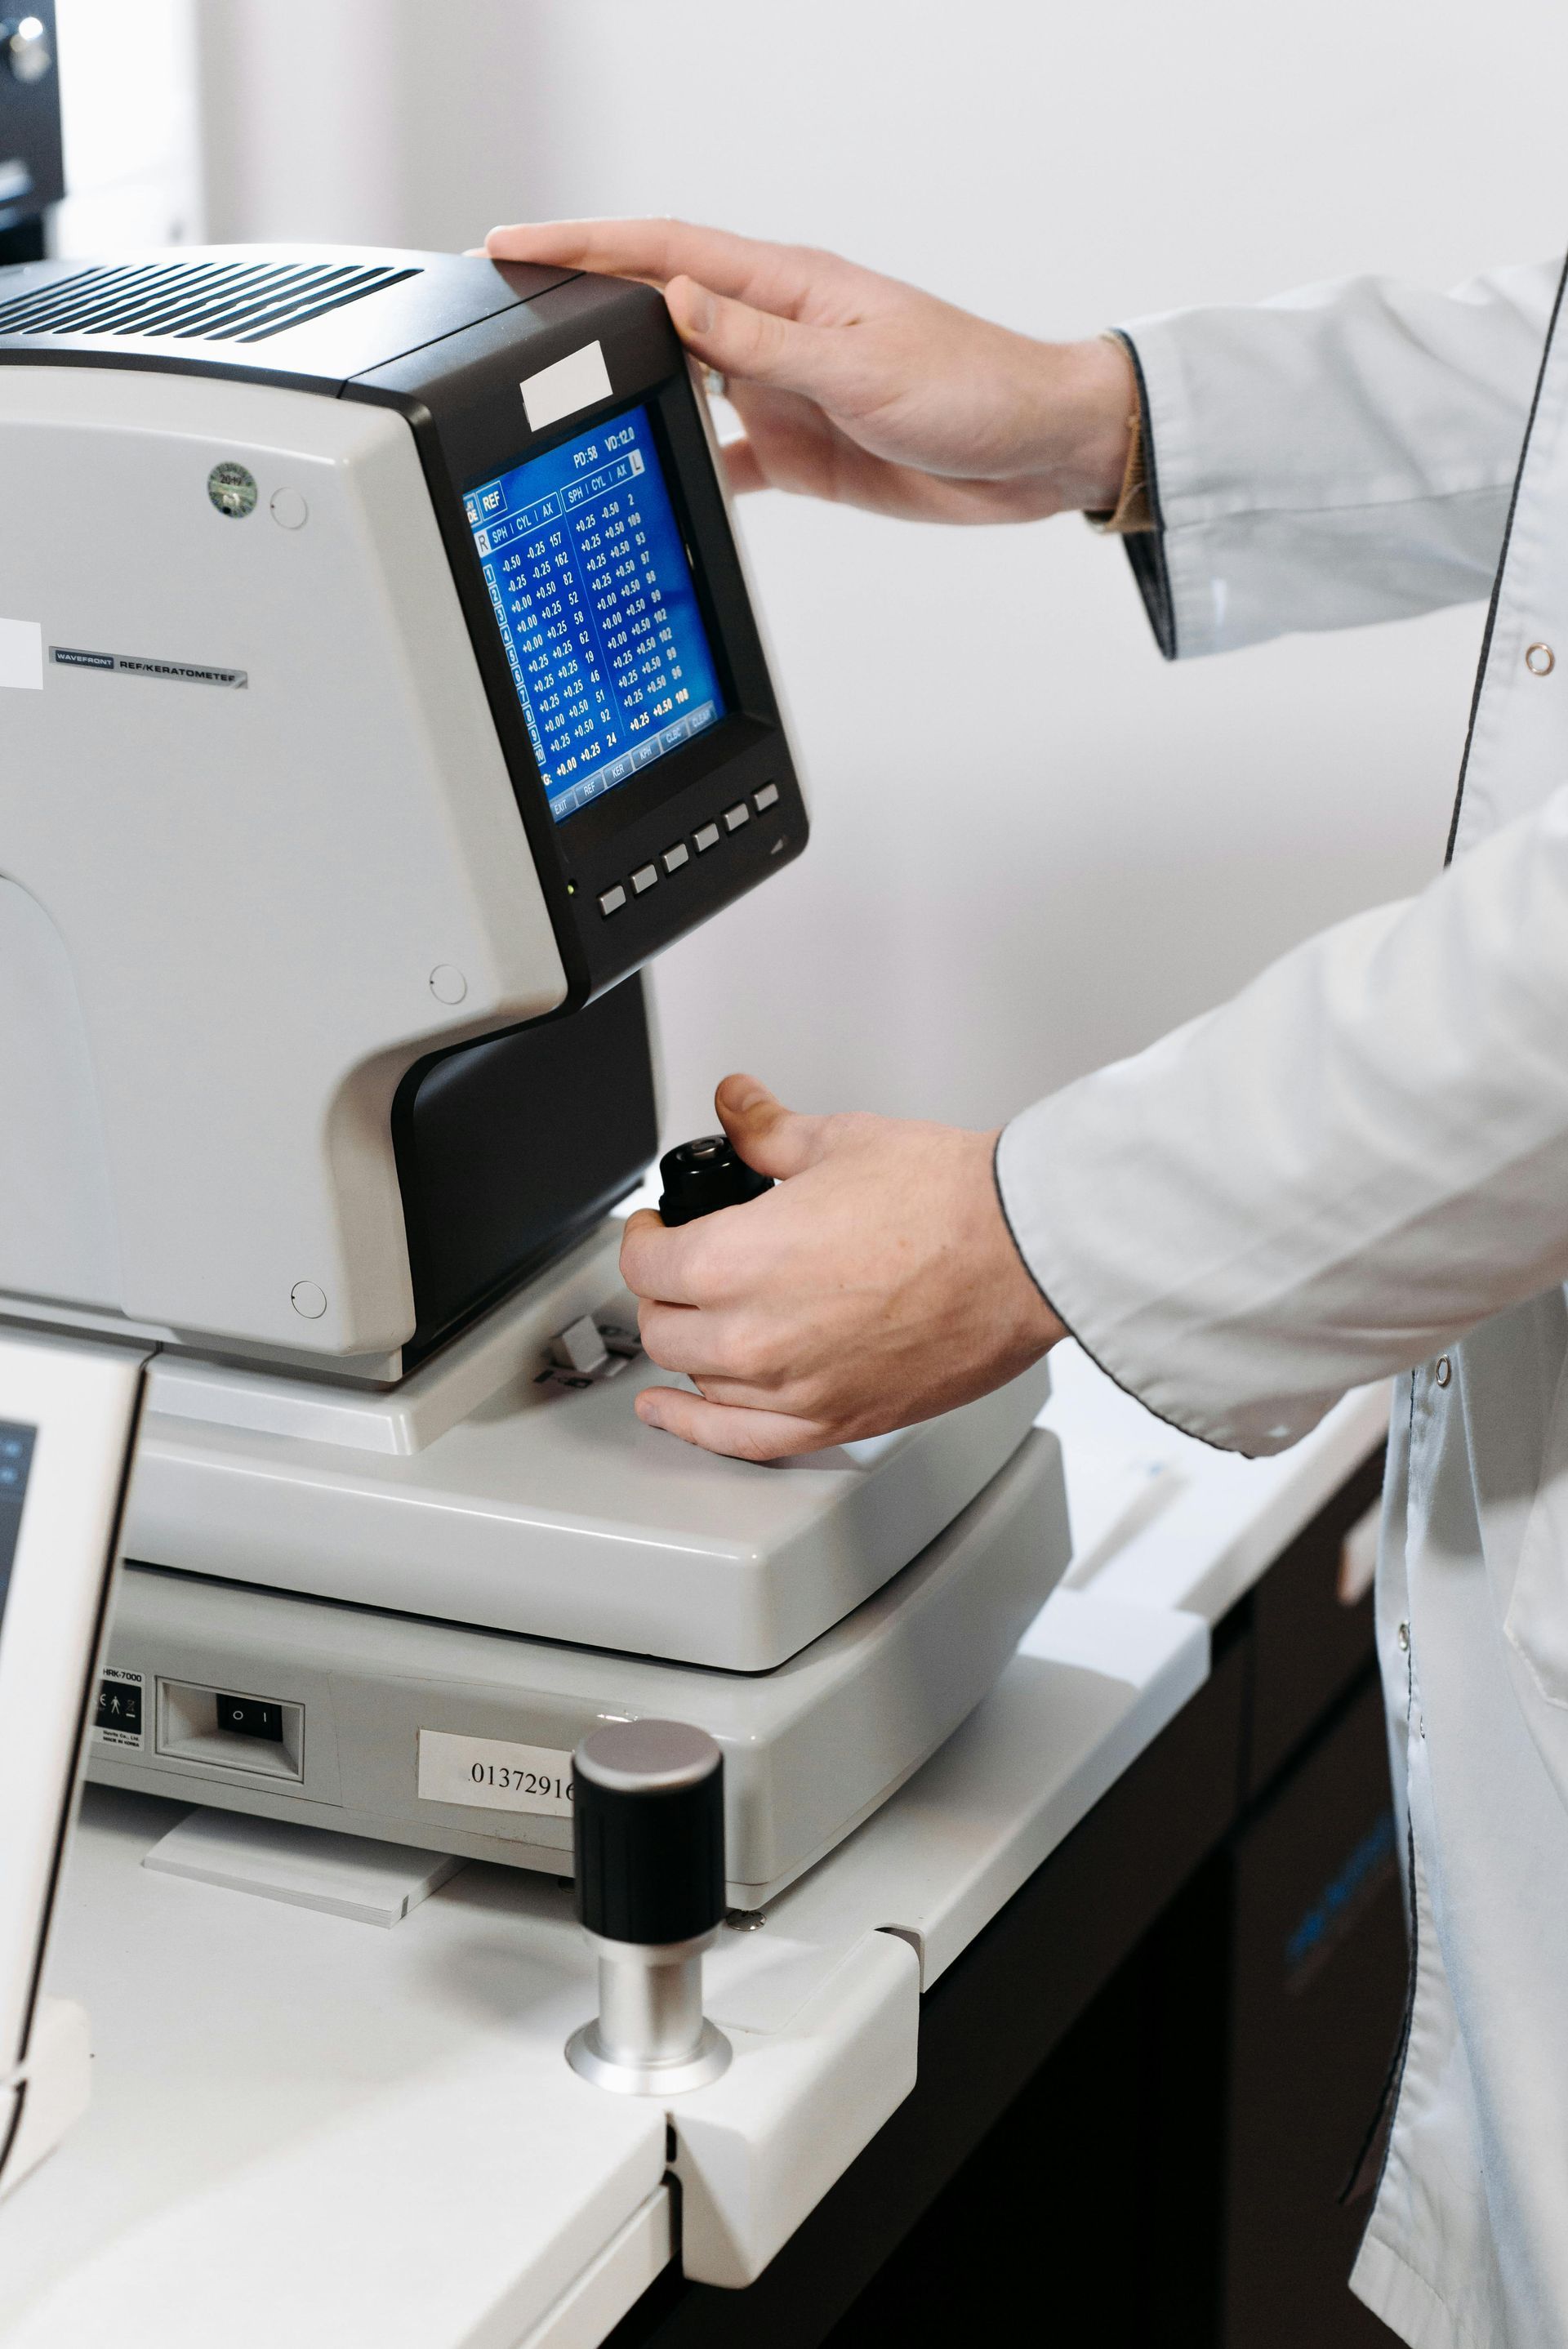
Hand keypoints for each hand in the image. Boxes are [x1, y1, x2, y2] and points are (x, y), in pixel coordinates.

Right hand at [483, 217, 1133, 522]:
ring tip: (557, 400)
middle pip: (657, 310)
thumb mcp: (860, 368)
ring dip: (627, 387)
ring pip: (683, 382)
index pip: (664, 252)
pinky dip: (688, 470)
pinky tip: (653, 483)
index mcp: (790, 288)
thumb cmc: (975, 390)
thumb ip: (762, 346)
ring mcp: (785, 390)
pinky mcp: (803, 449)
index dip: (584, 247)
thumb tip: (675, 300)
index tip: (512, 244)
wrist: (1038, 451)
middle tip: (507, 314)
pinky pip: (725, 458)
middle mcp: (778, 333)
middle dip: (582, 308)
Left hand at [620, 1076, 1065, 1459]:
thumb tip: (738, 1106)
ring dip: (692, 1346)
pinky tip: (673, 1412)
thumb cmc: (948, 1201)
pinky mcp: (834, 1420)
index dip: (645, 1236)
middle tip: (682, 1268)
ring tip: (702, 1320)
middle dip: (666, 1290)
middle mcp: (751, 1333)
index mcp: (736, 1259)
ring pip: (698, 1379)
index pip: (645, 1262)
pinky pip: (738, 1440)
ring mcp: (790, 1387)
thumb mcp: (839, 1141)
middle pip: (663, 1325)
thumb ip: (768, 1131)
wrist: (1023, 1253)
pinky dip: (696, 1426)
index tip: (659, 1228)